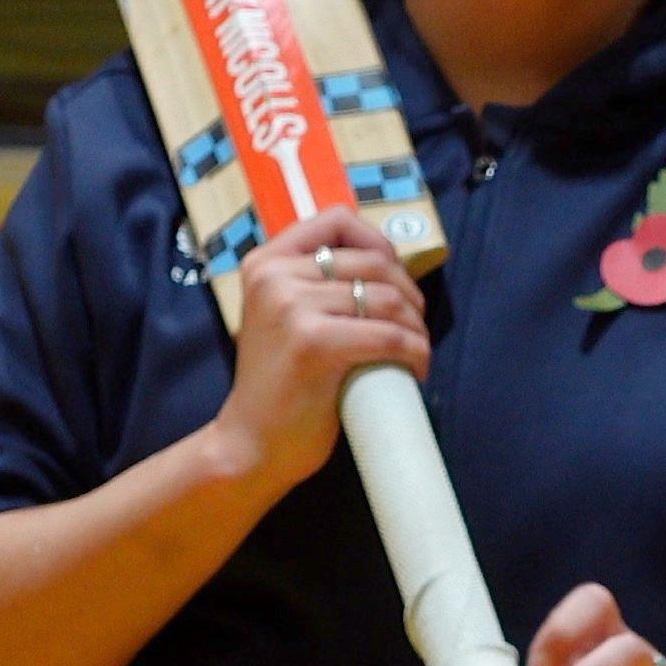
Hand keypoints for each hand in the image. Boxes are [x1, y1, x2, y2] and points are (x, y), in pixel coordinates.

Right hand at [207, 211, 430, 492]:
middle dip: (408, 294)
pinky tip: (415, 370)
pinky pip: (389, 336)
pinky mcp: (314, 343)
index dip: (378, 242)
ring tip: (415, 352)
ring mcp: (292, 307)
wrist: (250, 446)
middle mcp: (274, 276)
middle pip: (372, 261)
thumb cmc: (277, 387)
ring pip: (387, 299)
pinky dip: (415, 352)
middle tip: (413, 328)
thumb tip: (383, 266)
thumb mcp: (281, 317)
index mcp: (265, 263)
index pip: (336, 219)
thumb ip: (314, 285)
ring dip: (416, 327)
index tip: (394, 278)